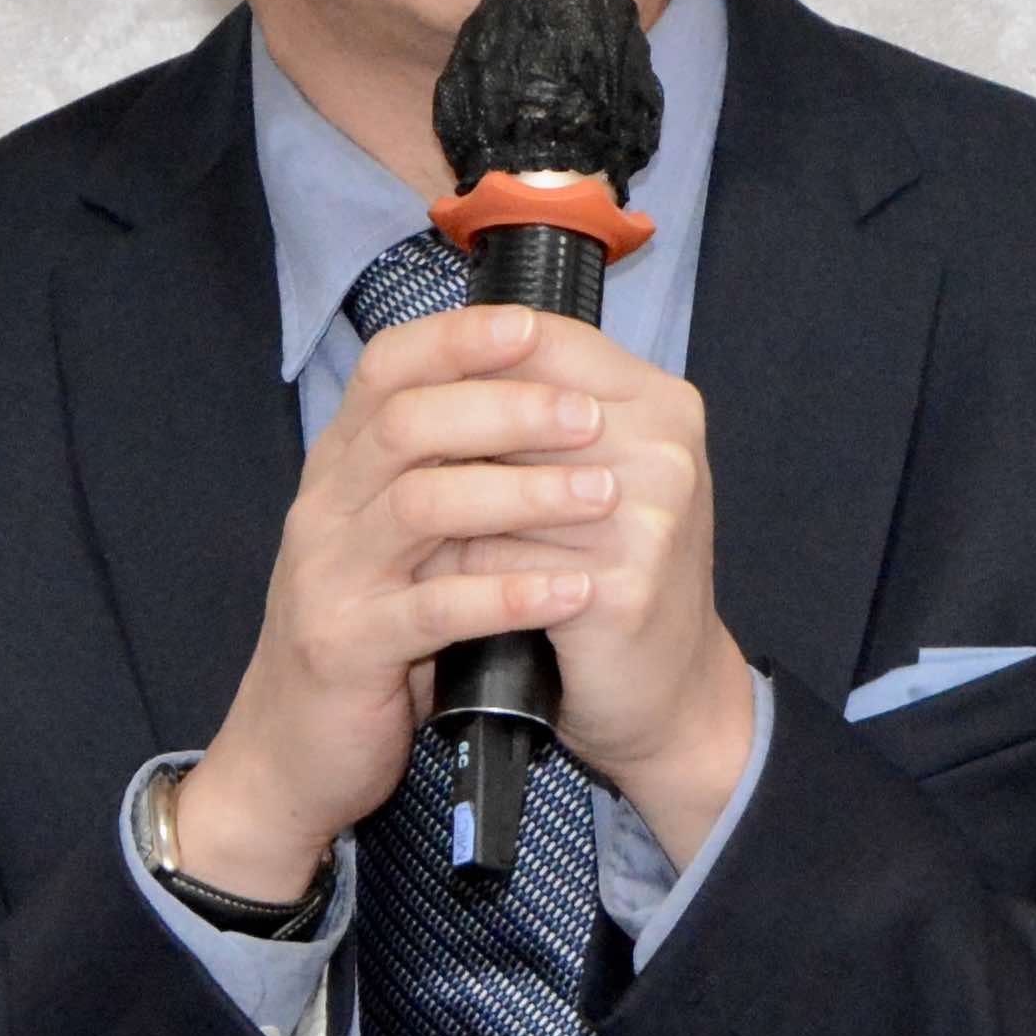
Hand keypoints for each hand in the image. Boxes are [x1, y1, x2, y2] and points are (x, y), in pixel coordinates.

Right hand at [171, 304, 612, 901]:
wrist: (291, 754)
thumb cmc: (372, 636)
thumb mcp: (404, 541)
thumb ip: (450, 475)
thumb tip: (550, 395)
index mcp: (342, 468)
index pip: (389, 369)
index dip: (459, 338)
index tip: (537, 327)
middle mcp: (325, 509)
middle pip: (407, 423)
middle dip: (506, 407)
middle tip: (589, 415)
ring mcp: (329, 578)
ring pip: (420, 506)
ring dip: (520, 493)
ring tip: (601, 494)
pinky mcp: (345, 649)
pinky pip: (429, 611)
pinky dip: (506, 594)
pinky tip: (571, 590)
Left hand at [432, 314, 758, 862]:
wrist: (665, 696)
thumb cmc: (613, 579)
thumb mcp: (588, 480)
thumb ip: (534, 418)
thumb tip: (426, 362)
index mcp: (661, 402)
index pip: (544, 338)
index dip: (461, 354)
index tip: (398, 383)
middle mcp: (666, 445)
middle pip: (515, 406)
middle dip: (438, 434)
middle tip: (369, 456)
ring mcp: (650, 515)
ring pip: (497, 485)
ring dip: (433, 506)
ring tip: (387, 524)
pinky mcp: (622, 586)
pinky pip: (501, 561)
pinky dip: (451, 570)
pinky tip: (419, 580)